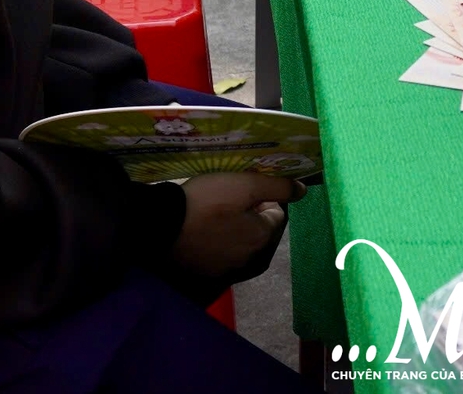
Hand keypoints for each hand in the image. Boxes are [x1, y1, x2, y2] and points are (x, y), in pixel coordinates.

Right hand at [172, 173, 303, 278]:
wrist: (159, 229)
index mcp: (265, 238)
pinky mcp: (212, 278)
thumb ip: (277, 187)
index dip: (263, 196)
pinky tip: (208, 231)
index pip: (278, 212)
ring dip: (238, 229)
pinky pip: (228, 255)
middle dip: (254, 215)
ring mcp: (232, 273)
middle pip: (263, 231)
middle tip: (230, 199)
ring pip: (245, 244)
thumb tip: (303, 190)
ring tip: (218, 213)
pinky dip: (223, 244)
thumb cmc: (205, 203)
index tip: (242, 188)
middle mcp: (254, 261)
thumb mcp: (243, 185)